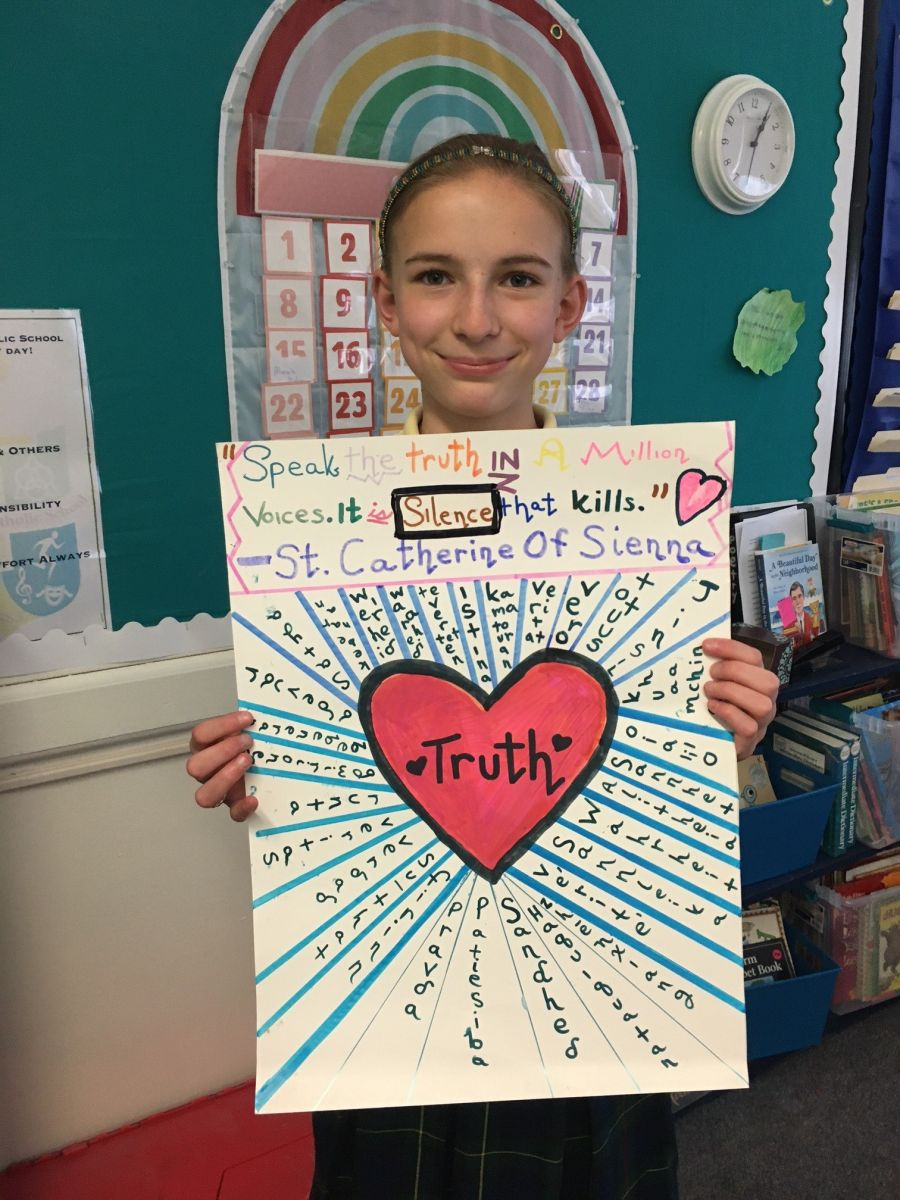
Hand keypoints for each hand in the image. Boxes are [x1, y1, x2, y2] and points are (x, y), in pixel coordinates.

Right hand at [187, 710, 257, 821]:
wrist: (265, 768)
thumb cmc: (251, 746)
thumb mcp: (246, 730)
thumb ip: (247, 723)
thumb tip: (259, 713)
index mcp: (205, 748)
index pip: (200, 735)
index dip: (222, 725)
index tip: (247, 718)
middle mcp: (206, 771)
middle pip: (195, 767)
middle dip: (223, 751)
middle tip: (248, 741)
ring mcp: (218, 790)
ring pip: (204, 795)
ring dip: (226, 777)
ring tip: (248, 761)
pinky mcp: (235, 806)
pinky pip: (233, 814)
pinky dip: (242, 807)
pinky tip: (254, 798)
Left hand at [702, 638, 778, 759]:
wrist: (715, 742)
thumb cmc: (716, 707)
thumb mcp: (717, 683)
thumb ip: (715, 667)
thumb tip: (700, 647)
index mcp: (757, 680)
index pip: (754, 658)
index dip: (731, 648)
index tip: (706, 645)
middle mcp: (766, 700)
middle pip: (767, 680)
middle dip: (734, 671)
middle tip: (711, 674)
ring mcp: (761, 722)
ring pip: (762, 704)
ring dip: (732, 692)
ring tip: (710, 691)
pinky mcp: (750, 740)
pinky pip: (748, 726)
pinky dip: (729, 713)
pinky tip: (712, 707)